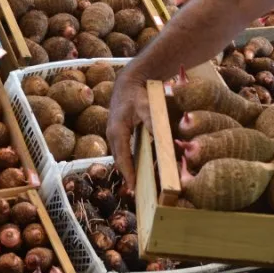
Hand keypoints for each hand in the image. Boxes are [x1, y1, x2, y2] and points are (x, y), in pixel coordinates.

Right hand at [105, 66, 150, 187]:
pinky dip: (129, 160)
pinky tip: (139, 168)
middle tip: (138, 193)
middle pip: (120, 161)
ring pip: (120, 156)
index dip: (129, 175)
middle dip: (128, 176)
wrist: (129, 80)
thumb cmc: (138, 93)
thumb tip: (161, 140)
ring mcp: (113, 134)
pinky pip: (123, 151)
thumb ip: (153, 123)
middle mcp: (112, 135)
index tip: (134, 189)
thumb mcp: (147, 106)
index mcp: (117, 131)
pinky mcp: (117, 132)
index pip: (123, 158)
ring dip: (128, 169)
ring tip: (138, 185)